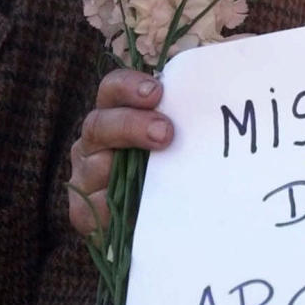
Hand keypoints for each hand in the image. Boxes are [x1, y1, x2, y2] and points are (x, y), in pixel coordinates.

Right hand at [68, 69, 173, 235]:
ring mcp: (85, 175)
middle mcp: (95, 141)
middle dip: (131, 124)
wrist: (157, 218)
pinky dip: (112, 206)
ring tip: (153, 173)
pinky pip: (93, 206)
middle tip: (165, 132)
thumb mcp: (174, 140)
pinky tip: (133, 208)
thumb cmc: (170, 167)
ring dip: (123, 165)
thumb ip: (184, 122)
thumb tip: (221, 109)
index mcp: (115, 113)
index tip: (157, 92)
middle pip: (98, 124)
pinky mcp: (83, 210)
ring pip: (94, 165)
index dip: (129, 86)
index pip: (113, 89)